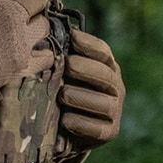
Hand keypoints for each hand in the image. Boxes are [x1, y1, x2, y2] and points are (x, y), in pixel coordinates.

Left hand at [59, 28, 124, 146]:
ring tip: (62, 95)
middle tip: (67, 65)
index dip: (88, 43)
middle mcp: (116, 87)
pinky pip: (97, 128)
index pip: (103, 51)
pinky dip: (80, 123)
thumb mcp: (66, 73)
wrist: (69, 131)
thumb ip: (63, 56)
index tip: (71, 37)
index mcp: (108, 67)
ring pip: (103, 102)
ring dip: (80, 97)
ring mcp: (115, 111)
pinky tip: (64, 119)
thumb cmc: (65, 92)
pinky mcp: (109, 132)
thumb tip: (47, 30)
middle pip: (105, 75)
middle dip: (84, 68)